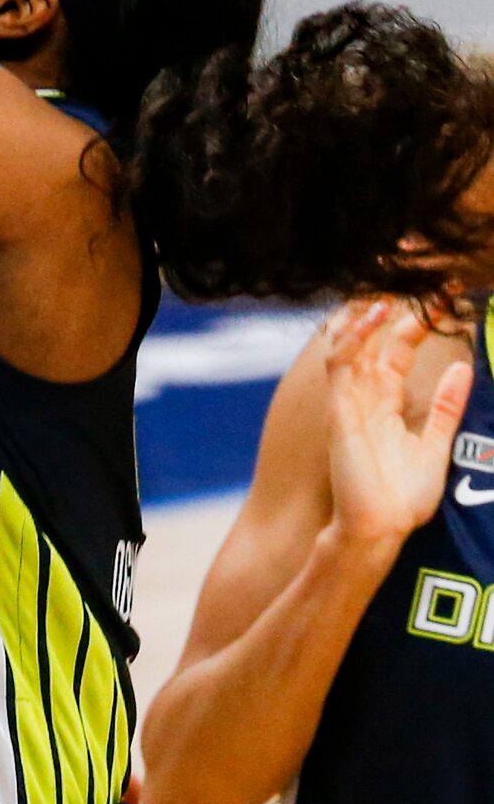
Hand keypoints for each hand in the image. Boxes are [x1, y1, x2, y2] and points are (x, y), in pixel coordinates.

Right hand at [323, 298, 472, 553]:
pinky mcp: (340, 409)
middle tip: (417, 275)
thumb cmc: (402, 496)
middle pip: (374, 336)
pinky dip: (353, 337)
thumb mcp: (435, 444)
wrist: (380, 528)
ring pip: (350, 340)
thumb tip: (463, 369)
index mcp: (385, 400)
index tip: (446, 295)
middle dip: (392, 304)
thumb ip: (444, 406)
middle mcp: (364, 393)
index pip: (398, 347)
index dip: (418, 319)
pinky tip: (372, 315)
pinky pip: (341, 363)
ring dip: (368, 311)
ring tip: (389, 284)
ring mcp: (349, 399)